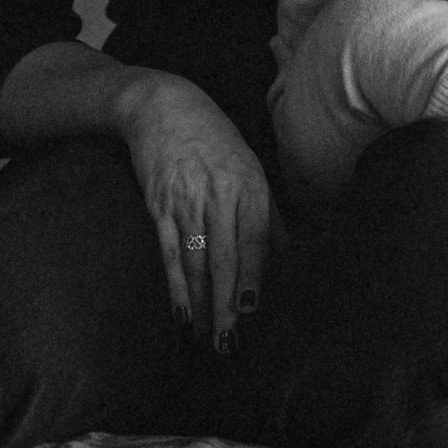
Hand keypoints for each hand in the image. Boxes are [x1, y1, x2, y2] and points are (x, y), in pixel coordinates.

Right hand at [116, 71, 274, 346]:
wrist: (162, 106)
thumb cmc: (213, 138)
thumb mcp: (249, 165)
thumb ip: (268, 211)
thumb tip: (288, 254)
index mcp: (249, 185)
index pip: (254, 240)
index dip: (253, 277)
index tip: (253, 311)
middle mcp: (219, 194)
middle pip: (225, 258)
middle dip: (227, 304)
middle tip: (230, 342)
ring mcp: (186, 200)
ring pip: (196, 262)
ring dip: (202, 304)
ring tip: (207, 337)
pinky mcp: (159, 206)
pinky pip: (170, 253)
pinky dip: (175, 286)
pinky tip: (180, 312)